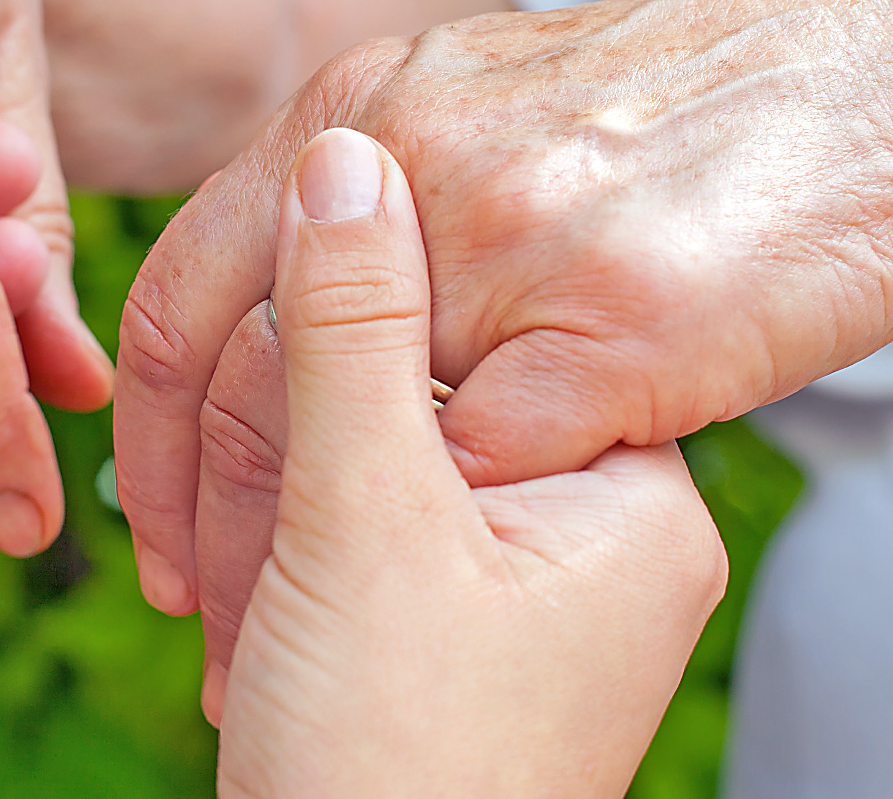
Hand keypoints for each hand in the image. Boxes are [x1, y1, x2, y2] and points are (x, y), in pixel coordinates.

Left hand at [117, 0, 892, 667]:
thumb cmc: (702, 112)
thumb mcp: (495, 110)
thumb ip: (386, 186)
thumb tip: (296, 248)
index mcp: (366, 103)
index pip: (184, 287)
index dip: (146, 423)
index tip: (160, 524)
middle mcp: (414, 161)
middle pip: (240, 373)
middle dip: (198, 507)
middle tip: (194, 595)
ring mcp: (511, 245)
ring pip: (346, 438)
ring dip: (303, 546)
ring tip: (283, 618)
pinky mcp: (610, 336)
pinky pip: (487, 464)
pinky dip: (445, 543)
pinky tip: (429, 592)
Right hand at [213, 128, 723, 796]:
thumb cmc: (387, 764)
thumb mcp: (361, 523)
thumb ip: (351, 331)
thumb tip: (345, 154)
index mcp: (637, 490)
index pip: (500, 323)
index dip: (361, 332)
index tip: (271, 357)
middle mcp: (606, 527)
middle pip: (431, 391)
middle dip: (304, 450)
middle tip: (260, 533)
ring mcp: (533, 578)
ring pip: (377, 459)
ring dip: (280, 511)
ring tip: (255, 609)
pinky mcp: (458, 618)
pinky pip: (365, 526)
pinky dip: (292, 552)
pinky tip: (257, 610)